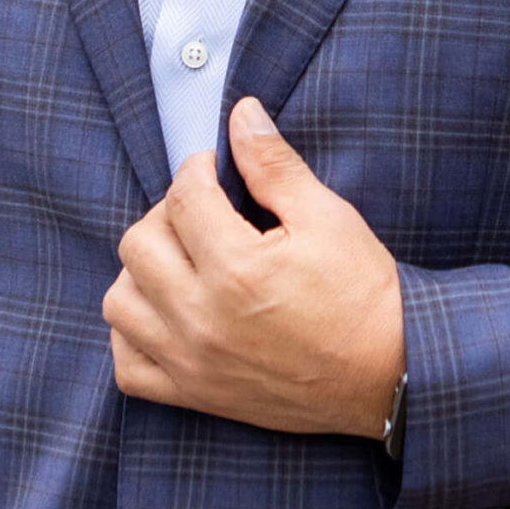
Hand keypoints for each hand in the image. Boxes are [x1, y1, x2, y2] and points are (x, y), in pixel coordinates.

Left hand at [102, 98, 404, 438]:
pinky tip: (166, 314)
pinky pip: (127, 367)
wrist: (390, 374)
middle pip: (137, 245)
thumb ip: (273, 164)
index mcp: (238, 269)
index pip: (183, 197)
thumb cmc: (363, 294)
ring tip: (182, 263)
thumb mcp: (327, 217)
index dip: (198, 170)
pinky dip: (134, 336)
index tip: (217, 172)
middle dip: (166, 216)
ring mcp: (193, 362)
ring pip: (118, 303)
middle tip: (202, 213)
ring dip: (141, 273)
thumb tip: (241, 113)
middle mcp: (203, 319)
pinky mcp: (196, 395)